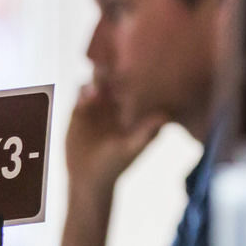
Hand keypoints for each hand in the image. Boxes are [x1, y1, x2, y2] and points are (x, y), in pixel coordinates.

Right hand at [64, 81, 165, 203]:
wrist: (88, 177)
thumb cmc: (115, 165)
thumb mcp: (131, 148)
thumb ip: (146, 132)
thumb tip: (165, 116)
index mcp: (133, 108)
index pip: (136, 83)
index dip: (136, 74)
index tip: (135, 70)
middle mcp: (117, 101)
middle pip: (116, 76)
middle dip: (114, 68)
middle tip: (114, 69)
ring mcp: (98, 103)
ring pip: (98, 80)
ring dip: (98, 77)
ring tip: (99, 87)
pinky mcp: (80, 108)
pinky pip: (81, 92)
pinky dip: (83, 91)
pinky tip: (86, 98)